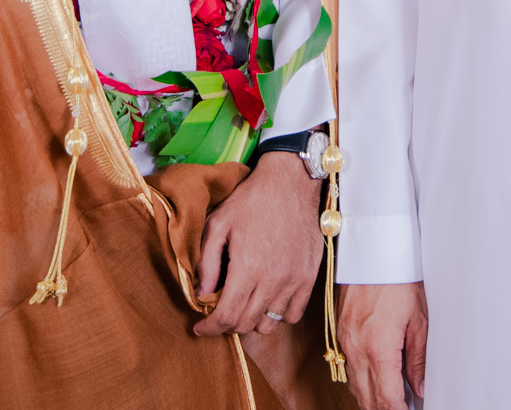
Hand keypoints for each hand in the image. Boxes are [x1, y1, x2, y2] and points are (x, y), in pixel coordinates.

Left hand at [194, 152, 323, 336]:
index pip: (226, 317)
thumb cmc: (251, 200)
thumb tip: (202, 294)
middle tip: (219, 311)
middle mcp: (272, 280)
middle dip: (227, 324)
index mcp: (247, 267)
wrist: (291, 183)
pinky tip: (267, 300)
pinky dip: (277, 315)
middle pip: (246, 325)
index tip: (200, 326)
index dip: (209, 328)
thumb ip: (207, 262)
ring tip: (244, 304)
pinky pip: (292, 314)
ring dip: (251, 321)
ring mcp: (294, 280)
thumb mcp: (218, 224)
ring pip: (269, 324)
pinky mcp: (309, 277)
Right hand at [340, 281, 426, 409]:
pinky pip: (348, 369)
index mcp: (378, 347)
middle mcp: (356, 349)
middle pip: (368, 399)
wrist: (373, 252)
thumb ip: (418, 359)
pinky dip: (362, 383)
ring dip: (373, 399)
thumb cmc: (398, 279)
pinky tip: (376, 381)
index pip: (387, 399)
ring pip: (355, 387)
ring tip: (394, 400)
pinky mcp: (340, 334)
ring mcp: (344, 342)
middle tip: (405, 408)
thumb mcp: (419, 320)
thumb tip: (419, 387)